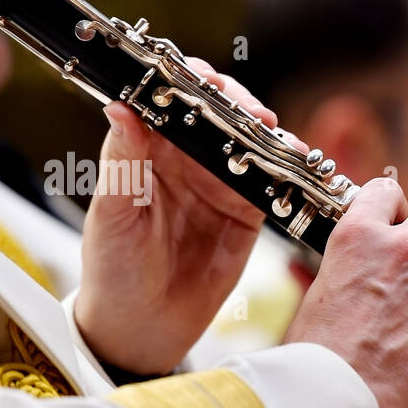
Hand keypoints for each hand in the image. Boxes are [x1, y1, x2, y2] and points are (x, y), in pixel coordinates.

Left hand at [75, 60, 292, 373]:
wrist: (142, 327)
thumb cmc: (114, 270)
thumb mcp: (113, 214)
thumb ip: (123, 161)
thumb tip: (121, 107)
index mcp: (146, 150)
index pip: (169, 100)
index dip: (188, 81)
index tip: (203, 80)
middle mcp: (185, 159)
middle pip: (218, 112)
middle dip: (238, 101)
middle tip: (250, 110)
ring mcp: (219, 183)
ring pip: (248, 141)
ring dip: (265, 132)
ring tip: (274, 133)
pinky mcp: (248, 211)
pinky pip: (270, 181)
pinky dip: (286, 169)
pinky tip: (294, 161)